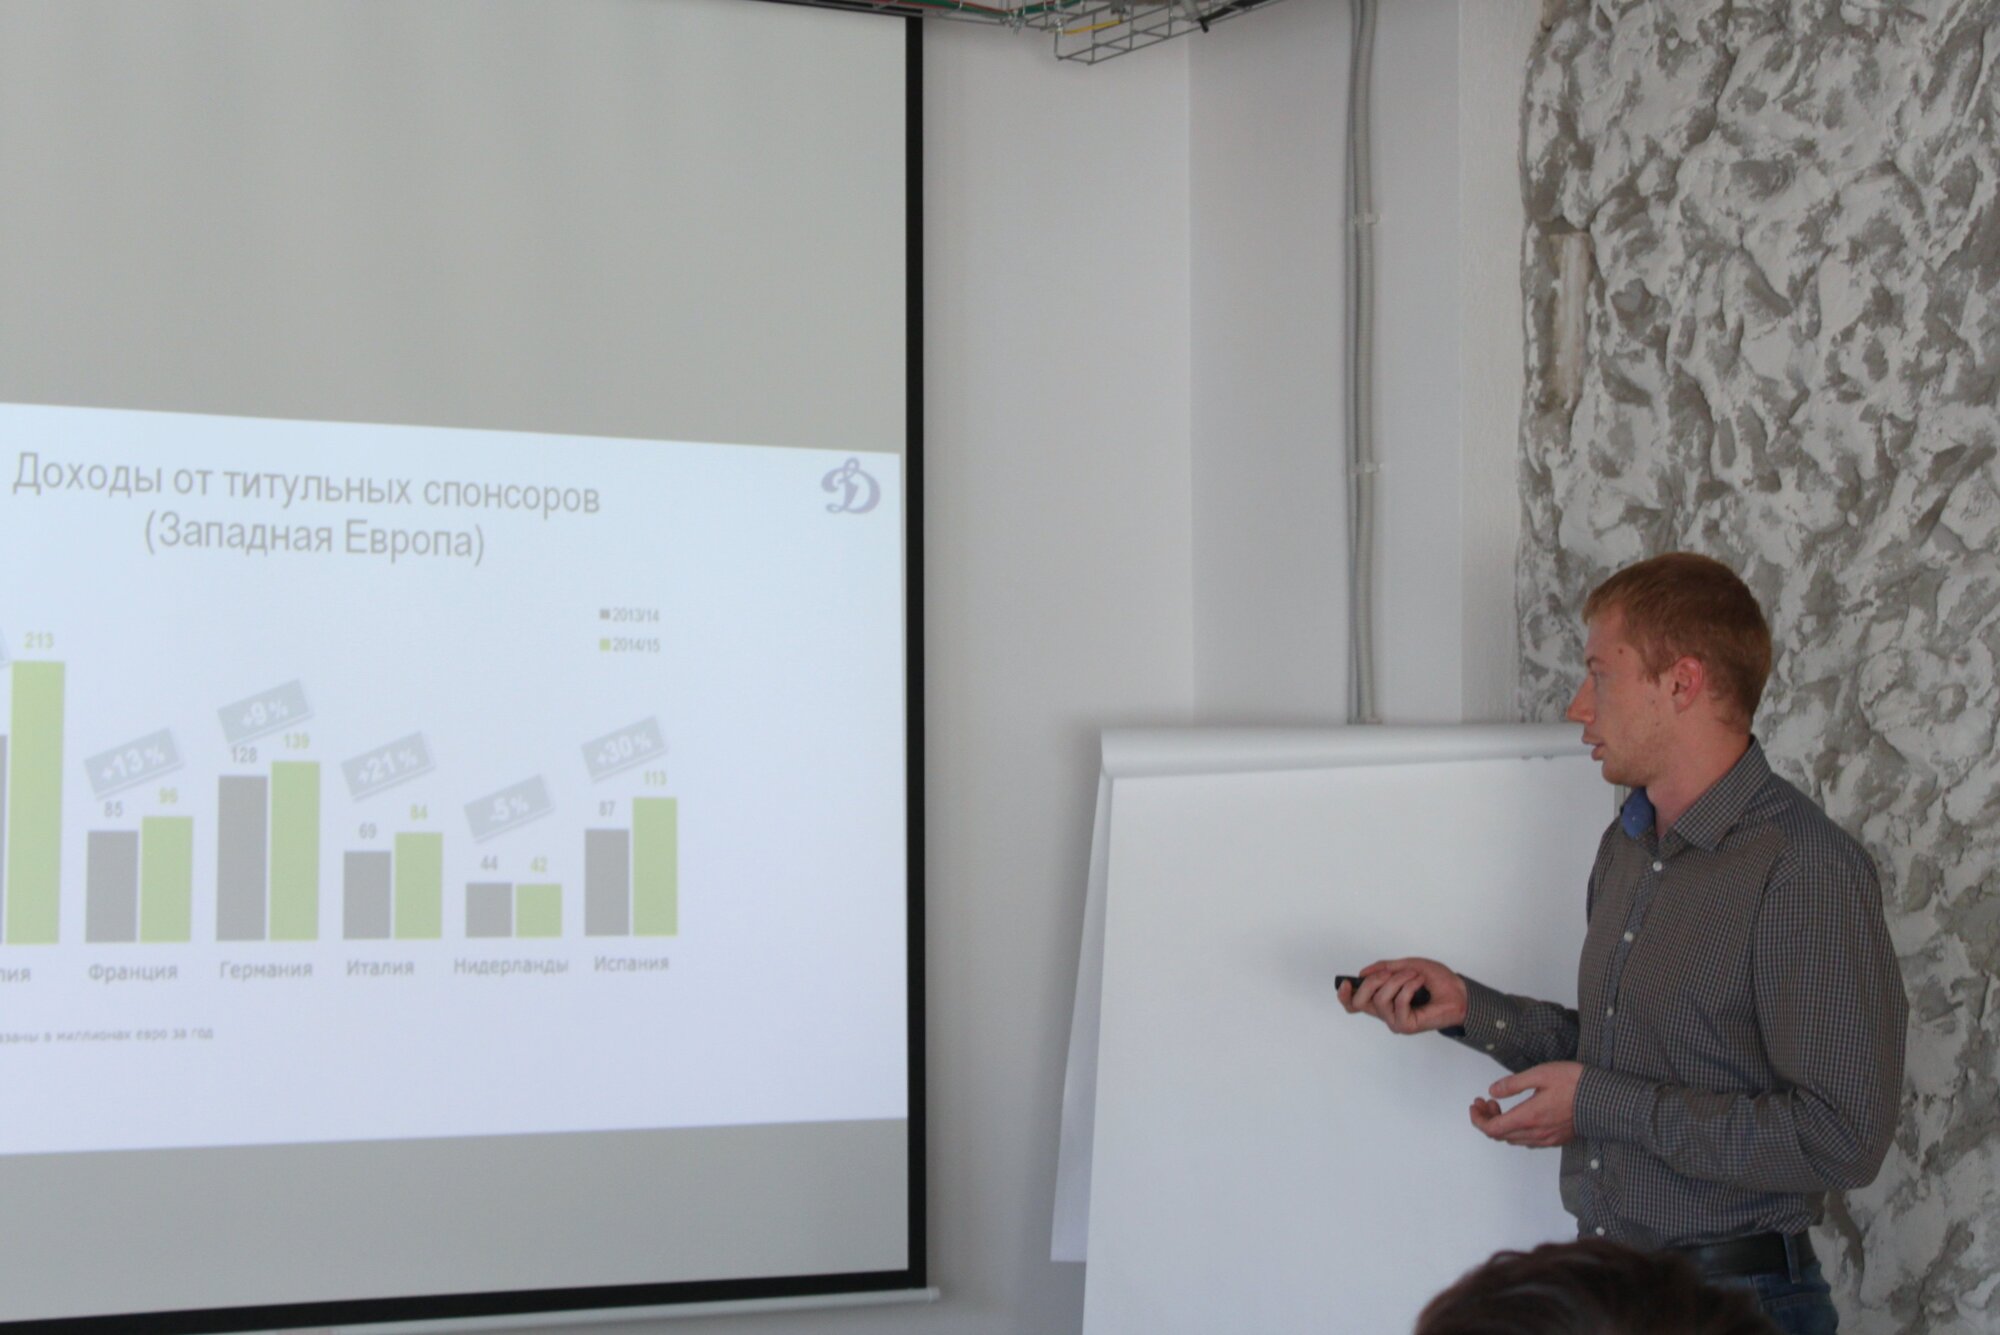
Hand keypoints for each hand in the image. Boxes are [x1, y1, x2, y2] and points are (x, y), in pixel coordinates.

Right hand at [1337, 957, 1467, 1032]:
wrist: (1459, 993)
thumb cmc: (1438, 981)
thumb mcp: (1408, 965)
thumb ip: (1385, 968)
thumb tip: (1363, 972)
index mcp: (1382, 999)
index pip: (1354, 1004)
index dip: (1344, 995)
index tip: (1345, 982)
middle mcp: (1386, 1012)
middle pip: (1359, 1002)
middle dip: (1371, 982)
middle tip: (1389, 973)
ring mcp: (1395, 1020)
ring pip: (1379, 999)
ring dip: (1397, 981)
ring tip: (1414, 976)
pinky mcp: (1406, 1025)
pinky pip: (1398, 1003)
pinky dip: (1408, 987)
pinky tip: (1420, 983)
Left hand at [1469, 1061, 1582, 1147]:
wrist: (1604, 1098)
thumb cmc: (1574, 1083)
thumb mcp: (1539, 1074)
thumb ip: (1513, 1084)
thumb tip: (1493, 1091)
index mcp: (1528, 1117)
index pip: (1492, 1129)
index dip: (1478, 1119)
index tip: (1476, 1104)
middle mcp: (1536, 1133)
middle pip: (1500, 1136)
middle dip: (1488, 1119)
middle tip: (1487, 1101)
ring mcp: (1547, 1139)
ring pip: (1514, 1140)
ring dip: (1502, 1125)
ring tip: (1501, 1105)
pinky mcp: (1557, 1139)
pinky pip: (1529, 1141)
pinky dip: (1516, 1130)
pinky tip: (1519, 1114)